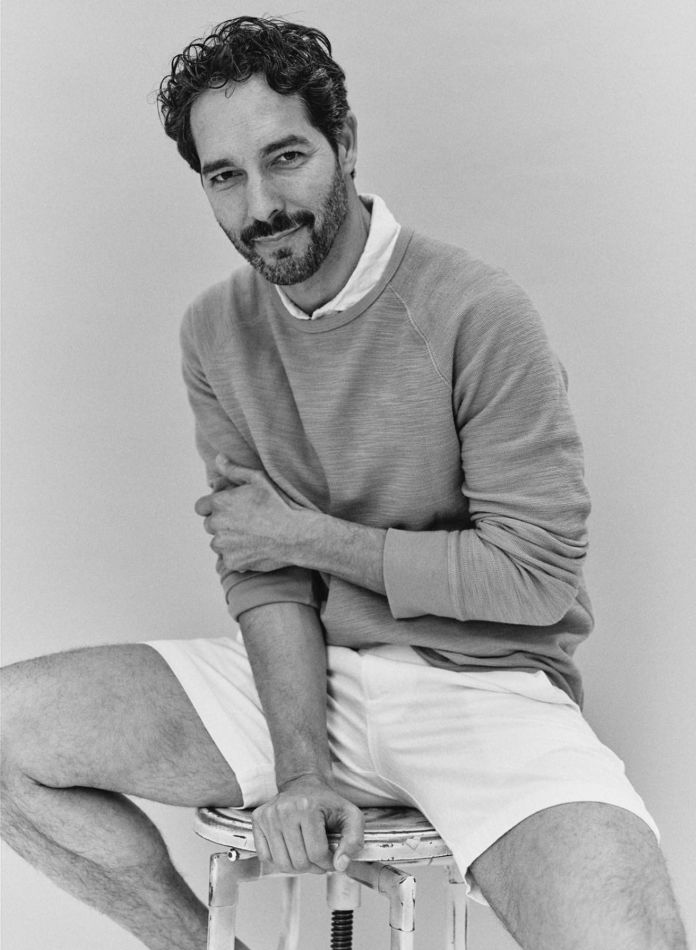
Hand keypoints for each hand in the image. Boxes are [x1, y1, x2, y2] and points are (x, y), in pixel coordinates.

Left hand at [195, 457, 303, 572]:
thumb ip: (234, 470)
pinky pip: (228, 559)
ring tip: (250, 536)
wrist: (296, 535)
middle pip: (209, 525)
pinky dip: (237, 556)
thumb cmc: (279, 504)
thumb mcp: (259, 480)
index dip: (213, 507)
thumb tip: (218, 459)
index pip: (201, 507)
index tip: (228, 509)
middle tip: (245, 522)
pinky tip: (254, 549)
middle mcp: (217, 524)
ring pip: (217, 543)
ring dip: (228, 540)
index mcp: (220, 503)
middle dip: (222, 524)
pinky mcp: (232, 561)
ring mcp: (223, 545)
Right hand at [252, 774, 364, 874]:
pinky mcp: (257, 820)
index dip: (329, 863)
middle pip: (299, 862)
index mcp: (307, 808)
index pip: (317, 853)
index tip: (332, 857)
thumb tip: (340, 865)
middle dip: (314, 866)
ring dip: (298, 867)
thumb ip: (354, 840)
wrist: (303, 784)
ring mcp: (268, 815)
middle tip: (320, 857)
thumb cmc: (326, 802)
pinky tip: (291, 850)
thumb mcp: (350, 816)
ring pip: (282, 864)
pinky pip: (266, 857)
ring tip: (307, 855)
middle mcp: (284, 810)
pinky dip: (280, 860)